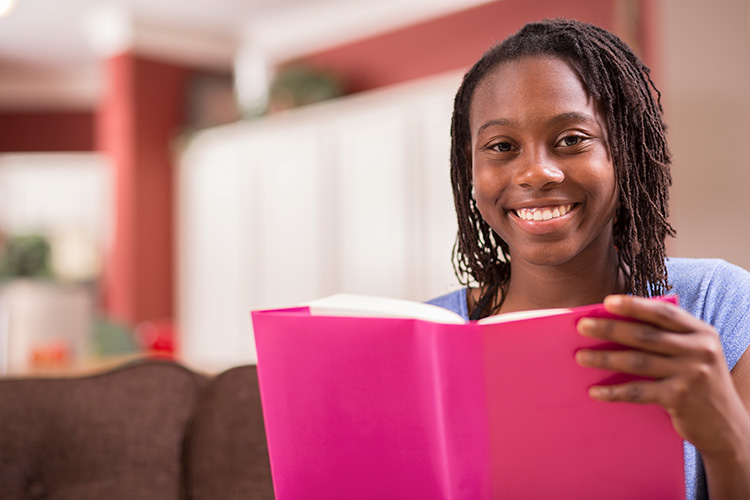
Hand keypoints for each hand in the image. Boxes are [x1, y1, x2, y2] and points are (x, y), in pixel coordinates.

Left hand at [575, 294, 749, 457]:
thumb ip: (669, 337)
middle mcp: (699, 350)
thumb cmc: (700, 383)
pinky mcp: (680, 398)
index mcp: (701, 332)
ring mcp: (691, 374)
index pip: (663, 313)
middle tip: (582, 327)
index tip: (607, 301)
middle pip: (645, 335)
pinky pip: (638, 391)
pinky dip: (614, 391)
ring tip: (580, 356)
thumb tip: (618, 323)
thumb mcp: (695, 353)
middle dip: (610, 329)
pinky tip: (595, 390)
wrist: (727, 426)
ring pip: (637, 362)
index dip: (634, 305)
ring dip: (604, 359)